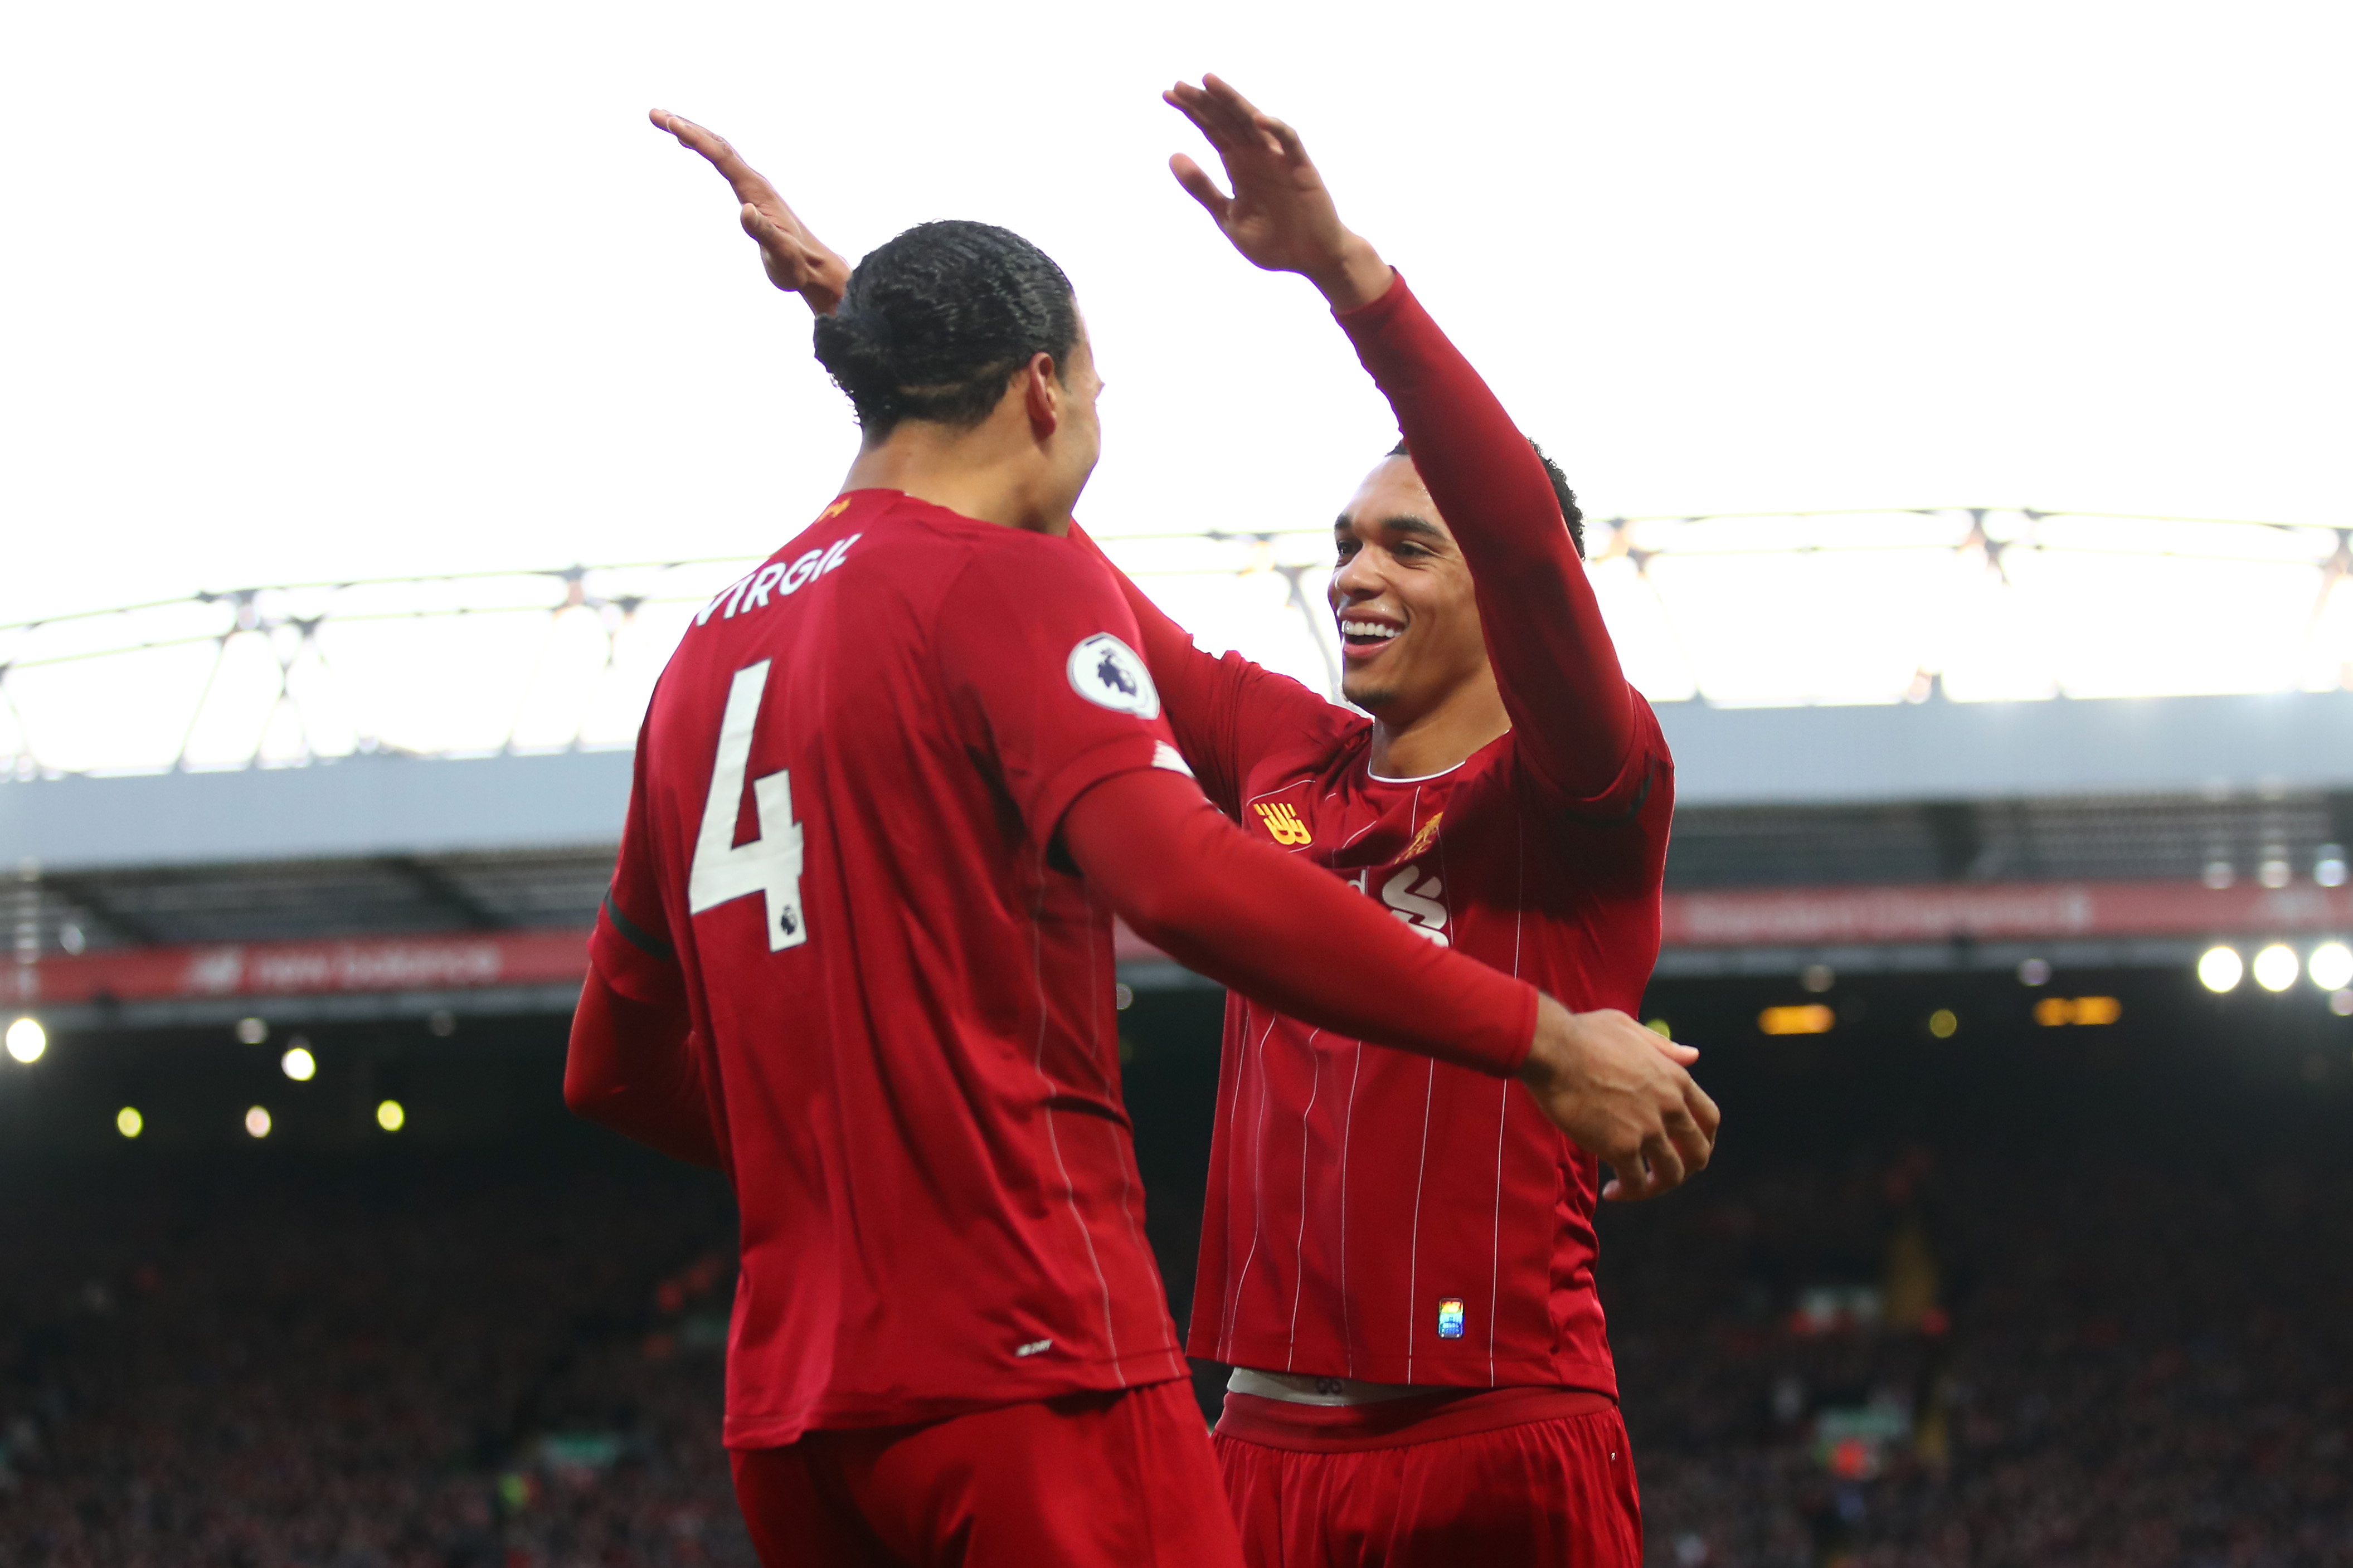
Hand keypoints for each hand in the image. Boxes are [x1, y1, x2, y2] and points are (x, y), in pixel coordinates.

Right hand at [650, 109, 852, 314]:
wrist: (813, 268)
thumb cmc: (796, 265)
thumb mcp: (781, 253)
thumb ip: (763, 232)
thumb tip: (745, 210)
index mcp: (757, 191)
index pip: (722, 157)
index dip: (696, 138)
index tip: (670, 123)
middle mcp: (754, 182)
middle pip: (717, 145)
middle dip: (686, 126)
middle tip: (654, 113)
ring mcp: (752, 186)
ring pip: (719, 150)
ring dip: (692, 132)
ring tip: (664, 120)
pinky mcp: (750, 193)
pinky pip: (723, 161)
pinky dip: (703, 147)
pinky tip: (689, 143)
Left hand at [1162, 75, 1392, 311]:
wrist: (1312, 259)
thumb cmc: (1273, 240)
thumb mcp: (1227, 216)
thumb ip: (1202, 188)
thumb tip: (1171, 156)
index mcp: (1238, 164)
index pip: (1212, 129)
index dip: (1192, 111)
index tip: (1167, 95)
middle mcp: (1256, 155)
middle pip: (1227, 120)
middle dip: (1204, 101)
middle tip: (1178, 85)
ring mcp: (1279, 159)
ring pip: (1253, 122)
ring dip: (1232, 101)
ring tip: (1209, 82)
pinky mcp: (1302, 169)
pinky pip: (1289, 142)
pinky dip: (1276, 128)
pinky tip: (1257, 119)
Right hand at [1518, 999, 1719, 1200]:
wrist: (1554, 1051)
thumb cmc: (1584, 1036)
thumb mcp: (1631, 1029)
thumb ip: (1664, 1047)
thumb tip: (1693, 1055)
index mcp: (1676, 1079)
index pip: (1709, 1118)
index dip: (1703, 1139)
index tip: (1686, 1148)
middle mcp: (1670, 1107)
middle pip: (1697, 1152)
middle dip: (1685, 1170)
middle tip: (1662, 1175)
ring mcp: (1648, 1129)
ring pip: (1670, 1174)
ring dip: (1655, 1187)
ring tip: (1634, 1189)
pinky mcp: (1622, 1147)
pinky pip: (1635, 1182)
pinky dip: (1627, 1192)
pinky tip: (1612, 1191)